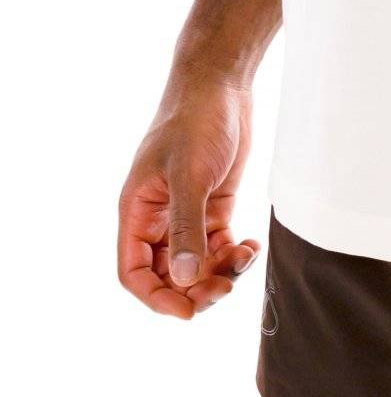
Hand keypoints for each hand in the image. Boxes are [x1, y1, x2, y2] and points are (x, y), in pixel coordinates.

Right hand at [117, 75, 260, 319]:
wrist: (221, 85)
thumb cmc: (194, 122)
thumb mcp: (189, 175)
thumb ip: (186, 228)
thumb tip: (183, 279)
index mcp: (137, 212)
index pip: (134, 272)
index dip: (156, 298)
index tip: (187, 311)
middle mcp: (159, 218)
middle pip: (168, 275)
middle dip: (194, 289)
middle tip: (224, 287)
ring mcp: (186, 212)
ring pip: (196, 264)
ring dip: (219, 273)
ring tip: (244, 258)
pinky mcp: (213, 204)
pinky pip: (218, 245)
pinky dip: (234, 253)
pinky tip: (251, 246)